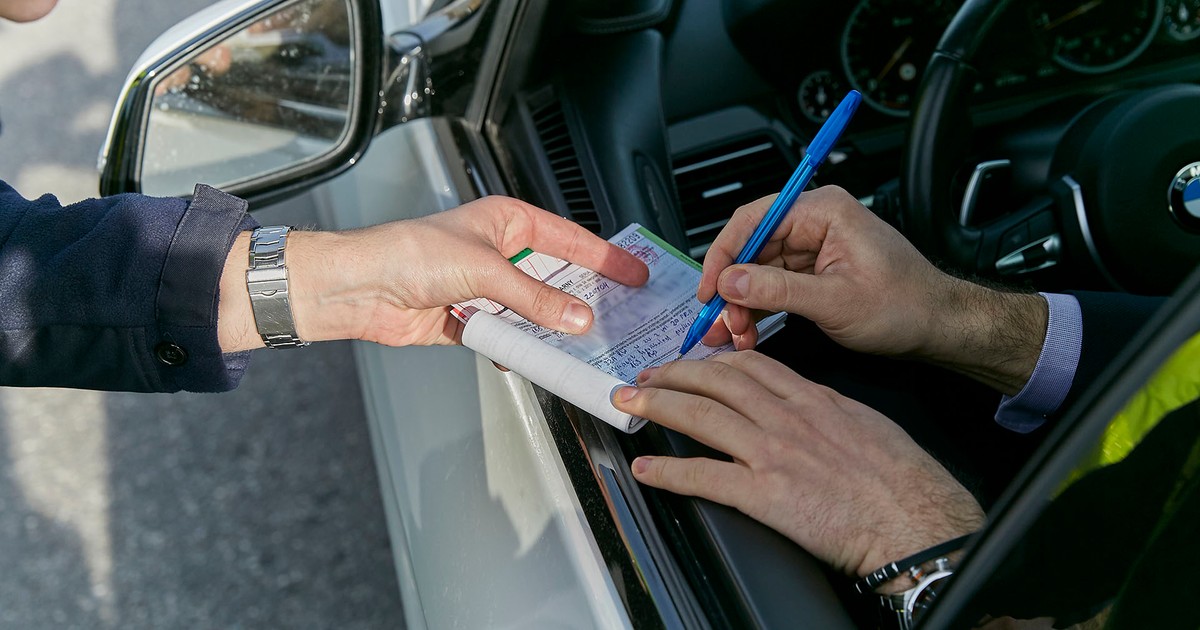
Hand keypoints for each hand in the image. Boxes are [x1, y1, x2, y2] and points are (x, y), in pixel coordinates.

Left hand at [218, 195, 648, 349]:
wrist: (358, 289)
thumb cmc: (407, 254)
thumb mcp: (483, 270)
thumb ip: (534, 298)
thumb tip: (576, 316)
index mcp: (507, 222)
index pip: (570, 240)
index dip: (606, 256)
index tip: (636, 273)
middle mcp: (499, 254)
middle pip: (556, 279)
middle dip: (585, 298)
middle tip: (622, 315)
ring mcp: (485, 290)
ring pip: (535, 313)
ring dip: (552, 328)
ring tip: (586, 344)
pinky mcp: (471, 321)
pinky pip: (509, 338)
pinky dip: (521, 348)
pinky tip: (537, 357)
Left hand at [612, 351, 984, 578]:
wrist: (914, 520)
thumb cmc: (902, 481)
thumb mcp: (866, 424)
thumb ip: (828, 411)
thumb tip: (809, 406)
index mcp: (812, 400)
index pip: (750, 366)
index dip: (710, 361)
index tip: (691, 363)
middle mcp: (787, 418)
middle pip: (715, 383)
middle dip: (672, 375)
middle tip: (645, 377)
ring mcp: (772, 454)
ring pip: (701, 417)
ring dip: (658, 407)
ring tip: (630, 405)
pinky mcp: (765, 494)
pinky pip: (705, 477)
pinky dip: (670, 473)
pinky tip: (648, 470)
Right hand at [700, 186, 1045, 394]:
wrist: (939, 326)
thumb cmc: (907, 305)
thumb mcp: (836, 301)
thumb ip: (779, 290)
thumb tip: (732, 281)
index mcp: (824, 211)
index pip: (754, 220)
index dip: (724, 255)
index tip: (710, 288)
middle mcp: (816, 222)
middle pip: (751, 247)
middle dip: (732, 288)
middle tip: (720, 321)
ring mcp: (814, 246)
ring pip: (758, 270)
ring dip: (742, 303)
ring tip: (734, 334)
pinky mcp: (813, 270)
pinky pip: (773, 284)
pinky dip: (758, 307)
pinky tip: (749, 329)